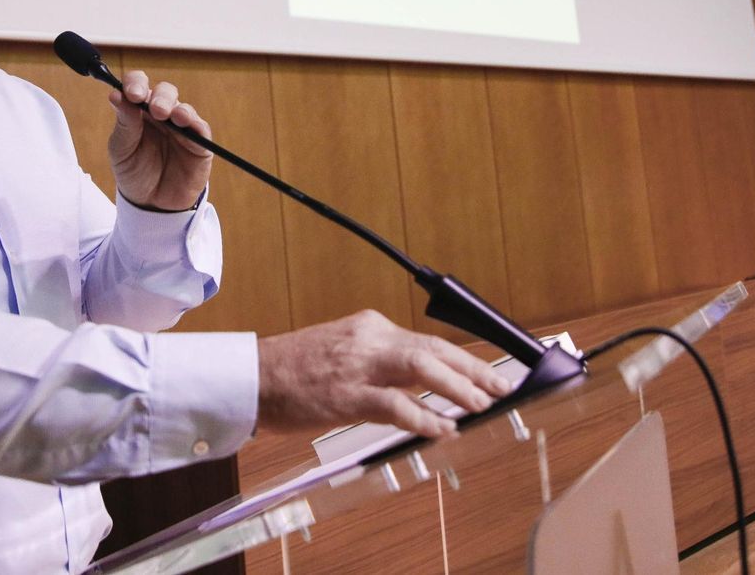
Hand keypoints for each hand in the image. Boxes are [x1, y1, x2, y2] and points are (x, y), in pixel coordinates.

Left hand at [107, 71, 212, 211]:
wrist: (151, 205)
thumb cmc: (134, 173)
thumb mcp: (121, 150)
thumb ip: (124, 123)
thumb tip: (116, 94)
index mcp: (139, 111)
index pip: (139, 85)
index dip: (136, 83)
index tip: (131, 93)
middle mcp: (162, 114)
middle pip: (165, 92)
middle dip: (160, 97)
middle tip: (154, 109)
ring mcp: (182, 128)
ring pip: (184, 108)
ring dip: (178, 109)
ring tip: (171, 116)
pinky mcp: (199, 145)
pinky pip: (201, 129)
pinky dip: (195, 125)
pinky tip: (188, 125)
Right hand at [256, 310, 514, 438]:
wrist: (253, 376)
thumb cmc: (295, 370)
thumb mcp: (342, 349)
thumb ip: (378, 358)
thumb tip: (419, 379)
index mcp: (369, 326)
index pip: (428, 341)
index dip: (463, 360)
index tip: (487, 374)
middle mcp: (369, 339)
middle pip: (434, 349)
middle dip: (473, 369)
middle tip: (501, 387)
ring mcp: (358, 366)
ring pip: (421, 368)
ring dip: (457, 388)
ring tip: (482, 405)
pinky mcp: (347, 394)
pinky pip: (396, 405)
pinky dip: (425, 417)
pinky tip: (443, 429)